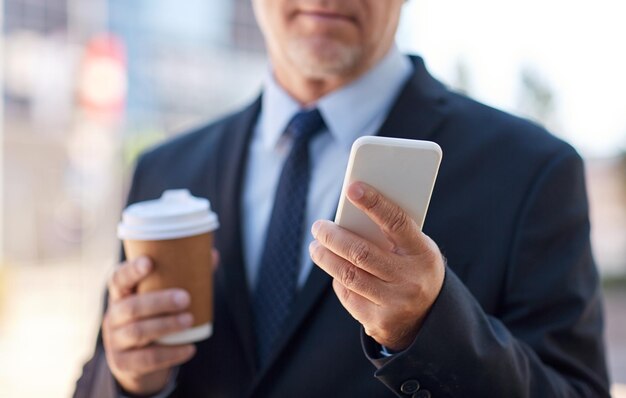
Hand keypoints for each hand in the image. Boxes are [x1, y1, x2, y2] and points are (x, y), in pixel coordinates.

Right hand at [103, 251, 217, 394]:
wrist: (136, 362)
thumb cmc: (153, 317)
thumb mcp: (160, 297)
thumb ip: (184, 276)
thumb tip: (213, 255)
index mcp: (121, 294)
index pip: (117, 278)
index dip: (131, 270)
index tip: (149, 262)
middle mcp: (113, 315)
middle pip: (130, 307)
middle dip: (159, 302)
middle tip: (186, 298)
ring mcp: (115, 341)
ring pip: (138, 332)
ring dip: (166, 325)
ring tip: (190, 321)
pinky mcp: (123, 363)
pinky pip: (146, 359)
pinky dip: (170, 354)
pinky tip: (190, 349)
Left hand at [310, 182, 444, 350]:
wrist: (429, 317)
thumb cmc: (414, 268)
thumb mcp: (414, 248)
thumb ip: (389, 233)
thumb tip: (351, 213)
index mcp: (422, 253)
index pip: (396, 223)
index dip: (374, 203)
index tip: (352, 188)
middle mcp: (409, 279)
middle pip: (361, 253)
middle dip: (333, 237)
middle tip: (318, 226)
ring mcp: (394, 303)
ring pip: (348, 275)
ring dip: (326, 258)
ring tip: (316, 246)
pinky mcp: (378, 321)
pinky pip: (348, 295)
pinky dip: (338, 280)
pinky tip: (333, 269)